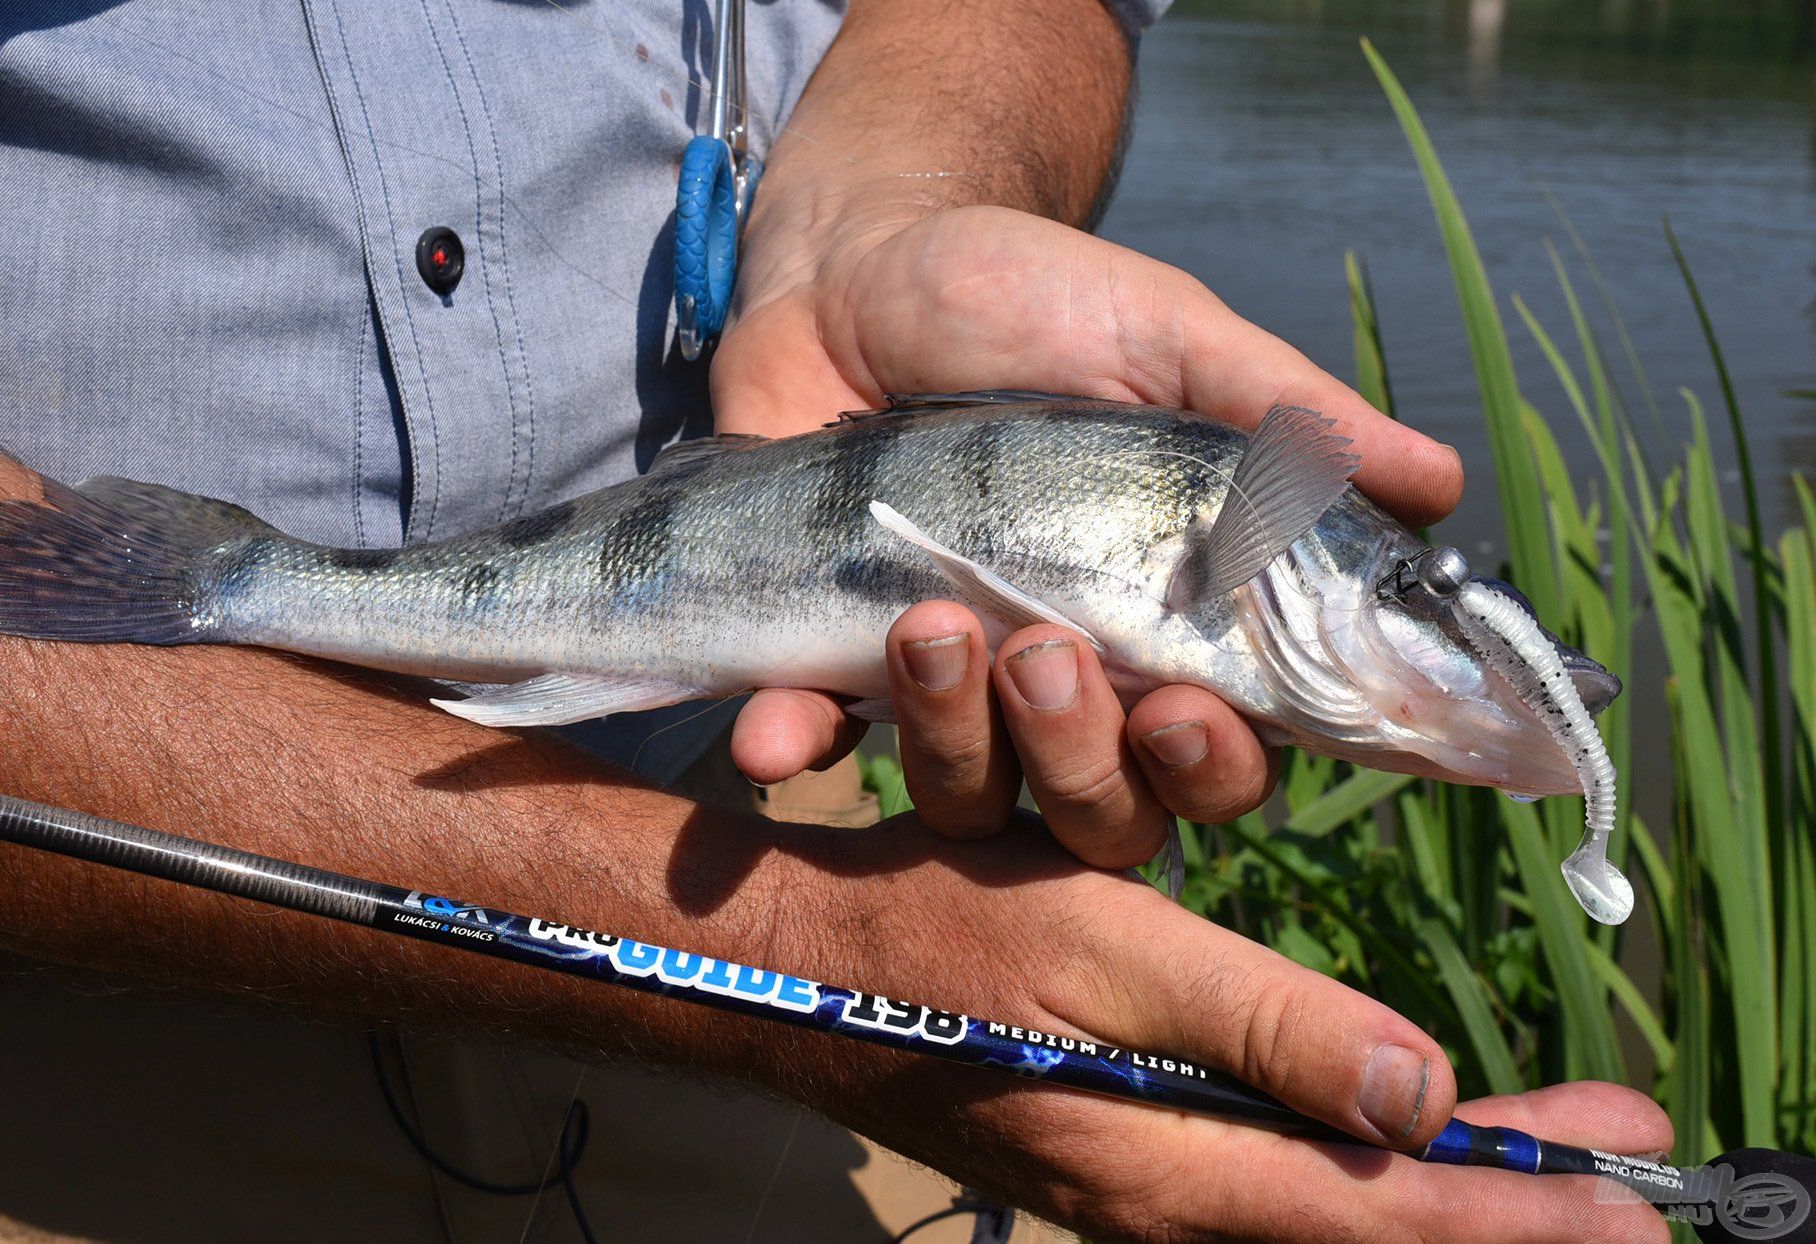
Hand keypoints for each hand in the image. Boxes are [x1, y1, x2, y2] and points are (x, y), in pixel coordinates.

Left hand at [712, 203, 1463, 857]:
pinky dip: (795, 749)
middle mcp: (1064, 684)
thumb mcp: (1161, 337)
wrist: (856, 265)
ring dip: (955, 736)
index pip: (1229, 748)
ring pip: (972, 796)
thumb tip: (1439, 483)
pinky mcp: (825, 664)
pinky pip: (812, 746)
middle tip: (1052, 651)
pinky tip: (775, 742)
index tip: (1199, 715)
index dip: (1221, 764)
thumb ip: (1281, 417)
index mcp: (1166, 624)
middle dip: (1085, 755)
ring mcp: (942, 686)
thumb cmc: (1027, 301)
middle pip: (1106, 809)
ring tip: (931, 623)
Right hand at [778, 814, 1668, 1242]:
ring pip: (1318, 1214)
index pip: (1383, 1212)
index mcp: (1172, 1166)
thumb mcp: (1113, 954)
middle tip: (1621, 1172)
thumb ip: (1271, 1030)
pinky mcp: (1114, 1160)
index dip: (1515, 1208)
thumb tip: (1427, 1095)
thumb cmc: (948, 941)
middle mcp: (1164, 1204)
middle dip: (1503, 1203)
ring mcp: (1136, 1191)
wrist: (803, 975)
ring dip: (1437, 1185)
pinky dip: (1352, 1166)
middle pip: (1366, 1228)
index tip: (1633, 1199)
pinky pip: (1265, 1190)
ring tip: (1533, 1147)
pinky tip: (1379, 1132)